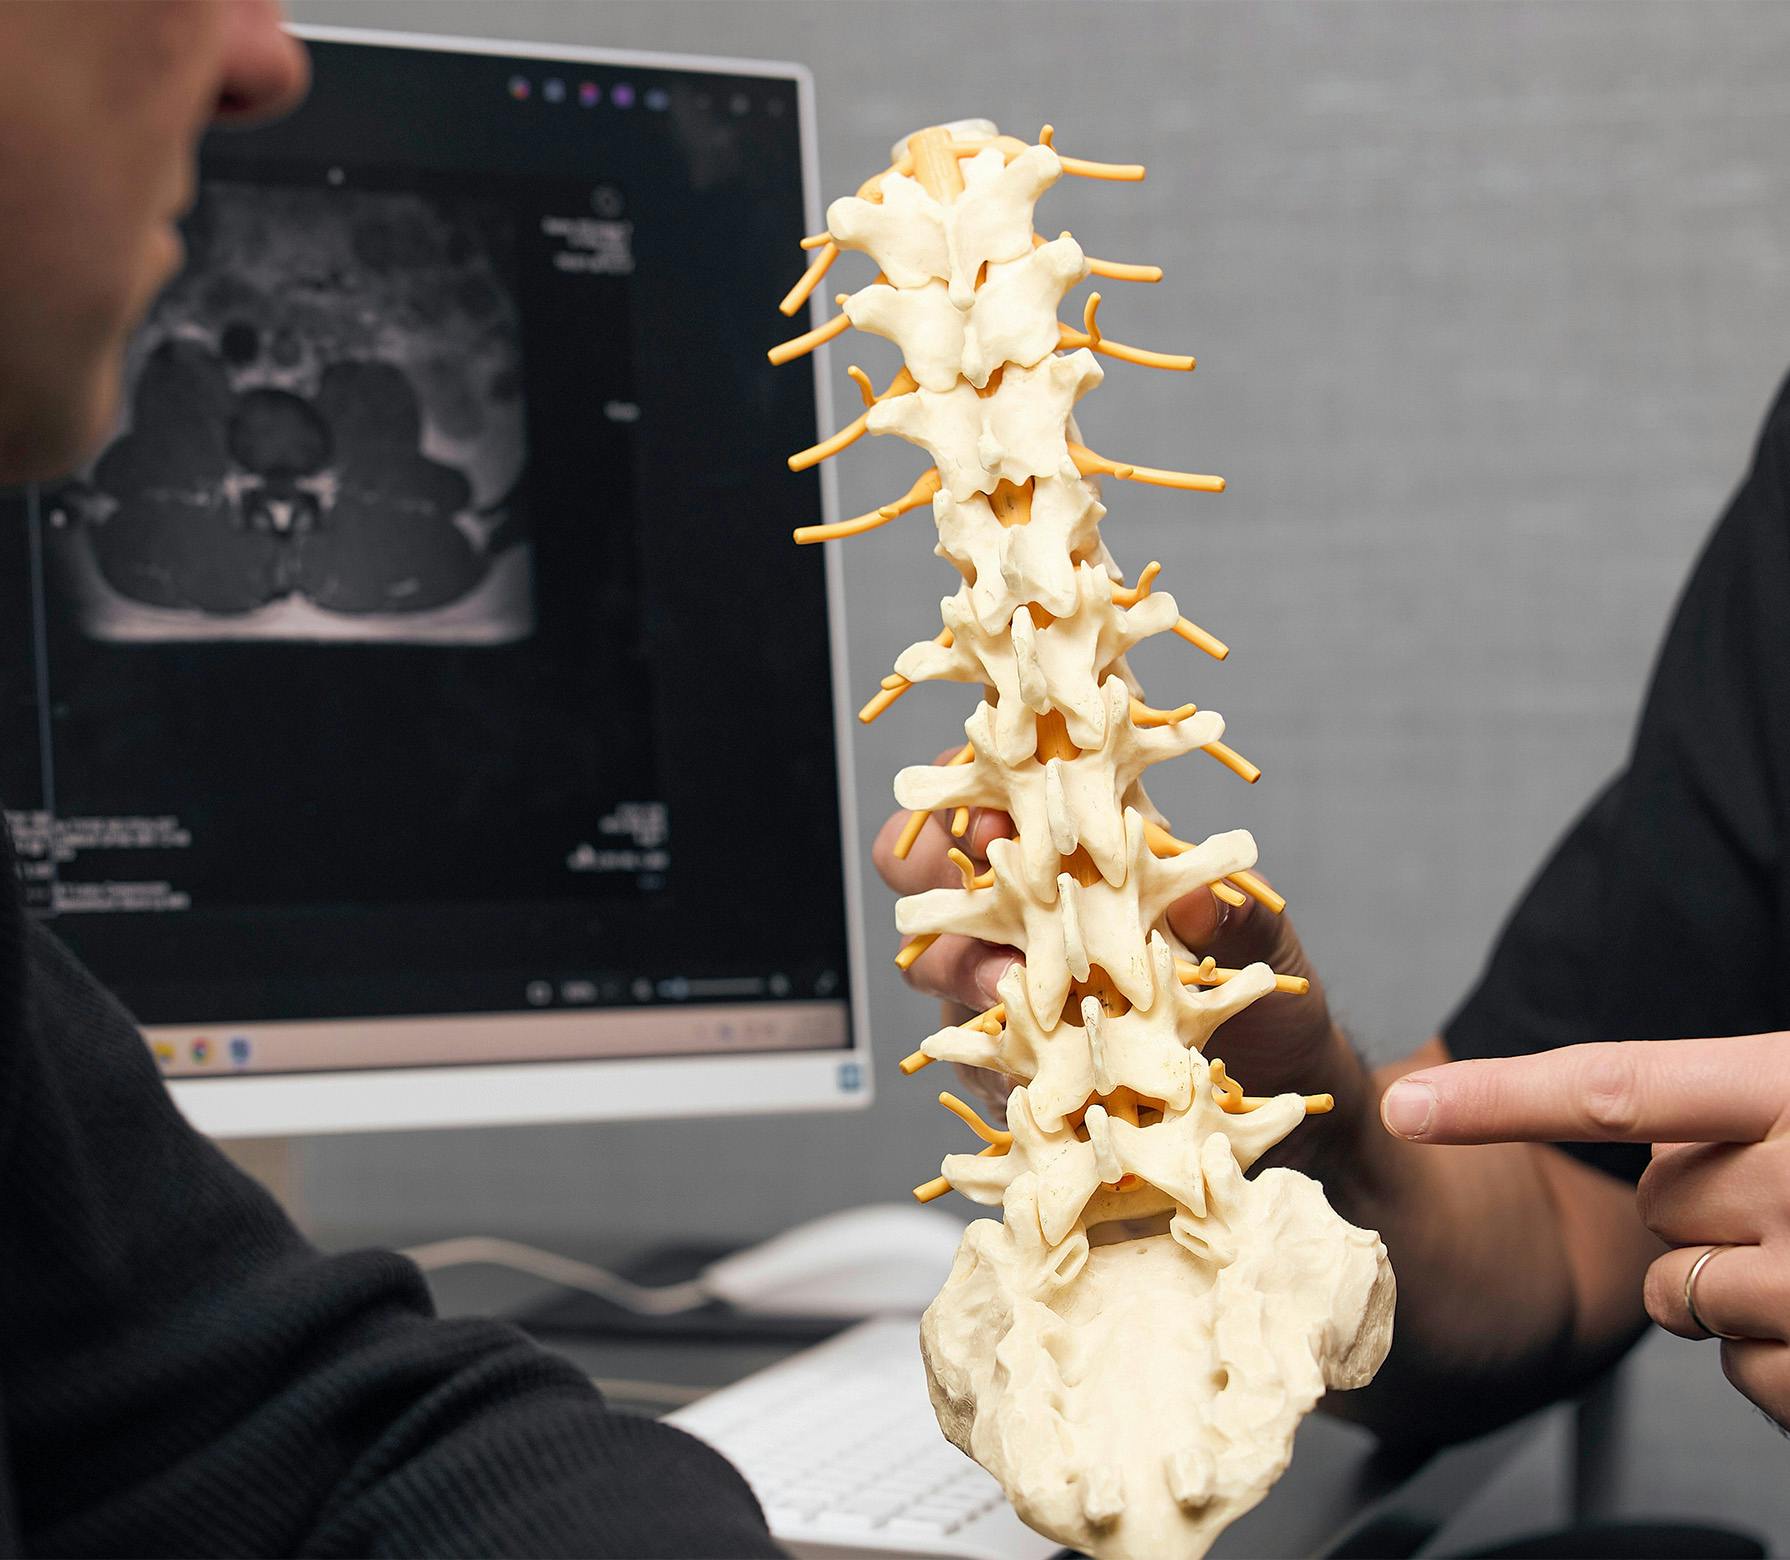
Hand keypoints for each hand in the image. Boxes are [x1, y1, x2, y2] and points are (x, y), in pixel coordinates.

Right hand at [869, 767, 1361, 1146]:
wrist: (1268, 1092)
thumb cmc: (1269, 994)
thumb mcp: (1267, 947)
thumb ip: (1236, 919)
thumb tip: (1198, 903)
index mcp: (1090, 842)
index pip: (1008, 784)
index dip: (981, 784)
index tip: (995, 814)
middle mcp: (1035, 901)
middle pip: (936, 856)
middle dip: (924, 863)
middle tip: (957, 886)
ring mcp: (1011, 973)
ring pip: (934, 952)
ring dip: (955, 964)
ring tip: (1001, 988)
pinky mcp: (1009, 1047)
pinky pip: (966, 1044)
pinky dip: (979, 1052)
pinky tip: (1012, 1069)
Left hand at [1380, 1035, 1789, 1428]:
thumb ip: (1707, 1096)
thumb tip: (1600, 1117)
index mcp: (1781, 1086)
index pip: (1614, 1091)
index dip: (1500, 1100)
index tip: (1406, 1108)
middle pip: (1658, 1201)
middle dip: (1696, 1211)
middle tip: (1782, 1202)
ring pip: (1684, 1293)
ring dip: (1731, 1288)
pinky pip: (1743, 1370)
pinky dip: (1776, 1356)